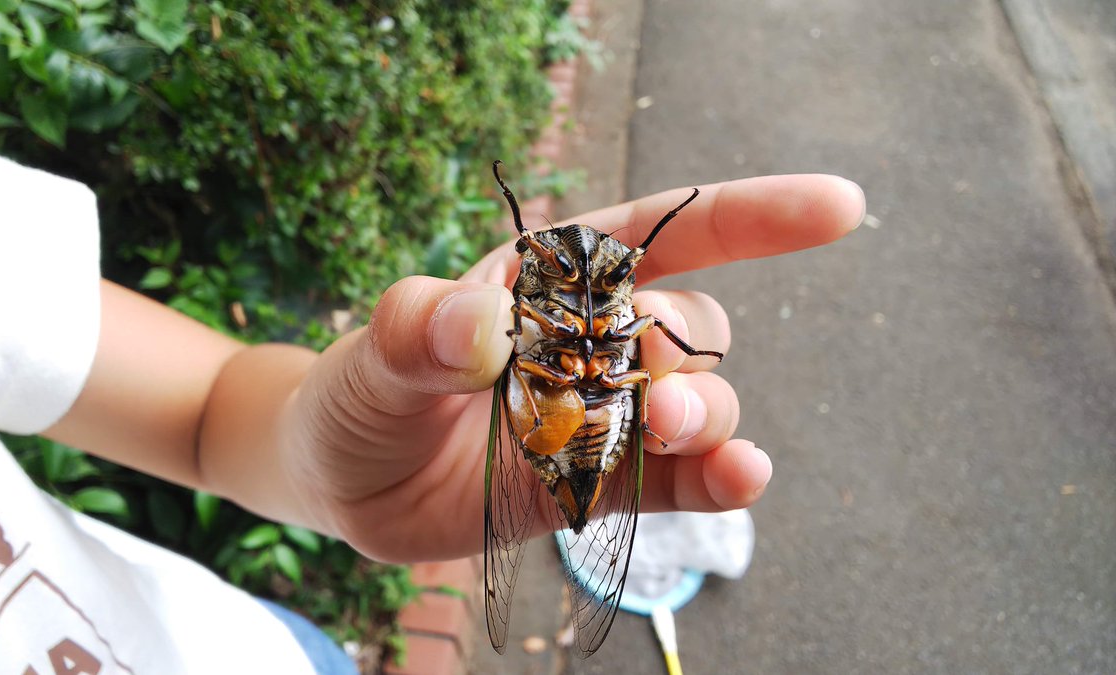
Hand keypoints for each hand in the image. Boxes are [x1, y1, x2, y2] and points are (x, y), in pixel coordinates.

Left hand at [281, 174, 863, 562]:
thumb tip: (476, 322)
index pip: (663, 232)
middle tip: (656, 402)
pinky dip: (712, 480)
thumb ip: (414, 330)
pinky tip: (737, 480)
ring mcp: (605, 416)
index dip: (751, 217)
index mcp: (555, 280)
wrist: (346, 482)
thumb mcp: (372, 355)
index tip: (837, 208)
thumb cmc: (359, 394)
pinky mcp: (603, 484)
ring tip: (671, 434)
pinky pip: (675, 481)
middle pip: (687, 328)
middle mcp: (595, 342)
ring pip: (697, 404)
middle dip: (690, 356)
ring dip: (706, 418)